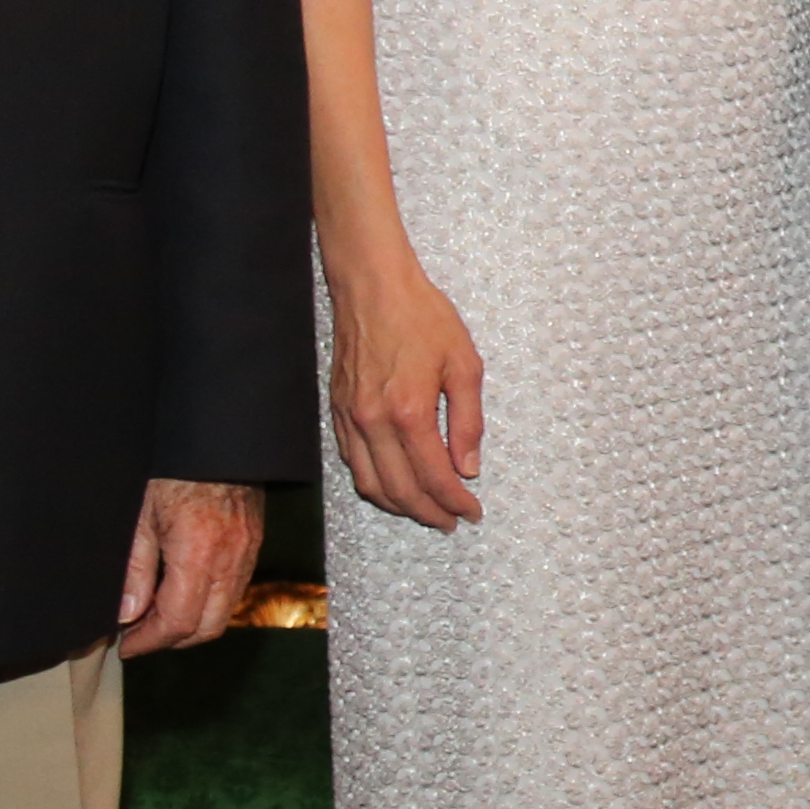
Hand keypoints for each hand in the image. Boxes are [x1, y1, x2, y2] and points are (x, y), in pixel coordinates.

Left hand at [116, 478, 262, 656]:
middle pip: (207, 627)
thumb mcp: (140, 516)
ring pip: (224, 612)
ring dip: (191, 623)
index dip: (149, 641)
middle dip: (172, 640)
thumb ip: (134, 569)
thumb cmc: (174, 467)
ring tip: (157, 615)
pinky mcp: (254, 543)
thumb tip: (127, 613)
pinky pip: (234, 589)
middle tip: (140, 637)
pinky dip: (209, 602)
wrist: (215, 436)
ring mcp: (248, 551)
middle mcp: (230, 557)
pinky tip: (183, 591)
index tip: (127, 645)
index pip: (177, 621)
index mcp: (198, 551)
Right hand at [326, 256, 490, 528]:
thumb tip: (467, 466)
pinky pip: (352, 463)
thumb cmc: (421, 317)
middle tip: (451, 521)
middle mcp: (374, 422)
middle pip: (400, 491)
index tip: (472, 512)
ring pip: (370, 484)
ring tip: (426, 510)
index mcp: (410, 412)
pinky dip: (374, 484)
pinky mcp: (337, 412)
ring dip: (399, 506)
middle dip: (429, 513)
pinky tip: (393, 485)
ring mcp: (351, 419)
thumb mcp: (463, 364)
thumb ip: (468, 421)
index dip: (456, 501)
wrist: (374, 287)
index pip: (434, 477)